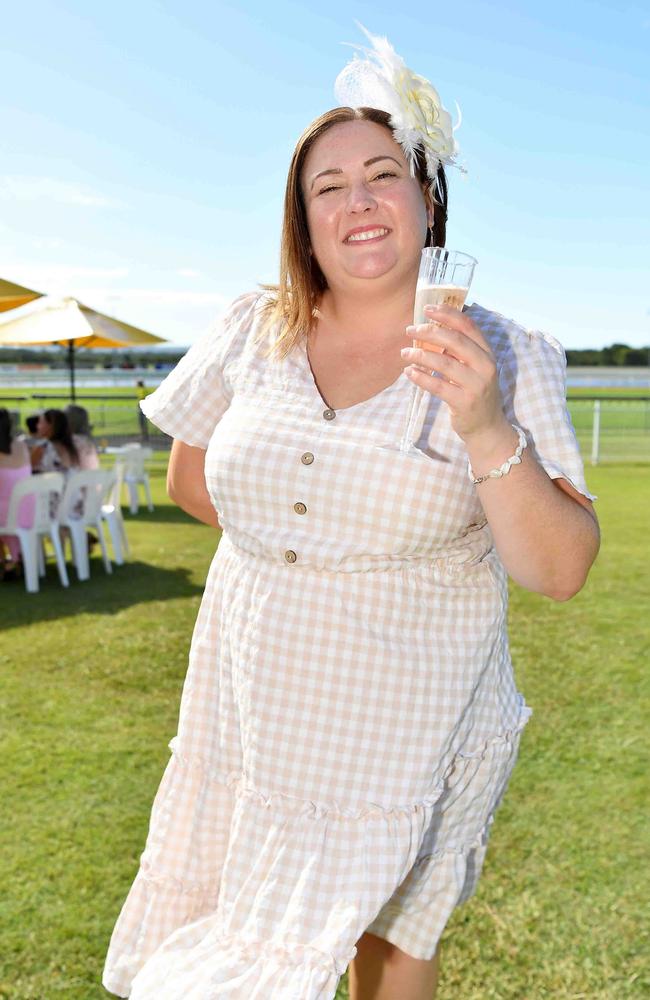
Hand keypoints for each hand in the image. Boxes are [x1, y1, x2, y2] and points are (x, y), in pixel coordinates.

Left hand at [401, 303, 508, 443]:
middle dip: (430, 332)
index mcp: (487, 353)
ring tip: (404, 352)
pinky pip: (438, 386)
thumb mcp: (473, 367)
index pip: (468, 326)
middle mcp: (485, 366)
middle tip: (410, 330)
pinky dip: (421, 377)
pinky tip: (408, 372)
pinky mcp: (465, 402)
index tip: (428, 309)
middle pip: (455, 341)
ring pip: (444, 363)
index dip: (448, 314)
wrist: (486, 426)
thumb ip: (458, 350)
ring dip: (420, 355)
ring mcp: (476, 385)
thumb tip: (429, 330)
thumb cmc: (474, 391)